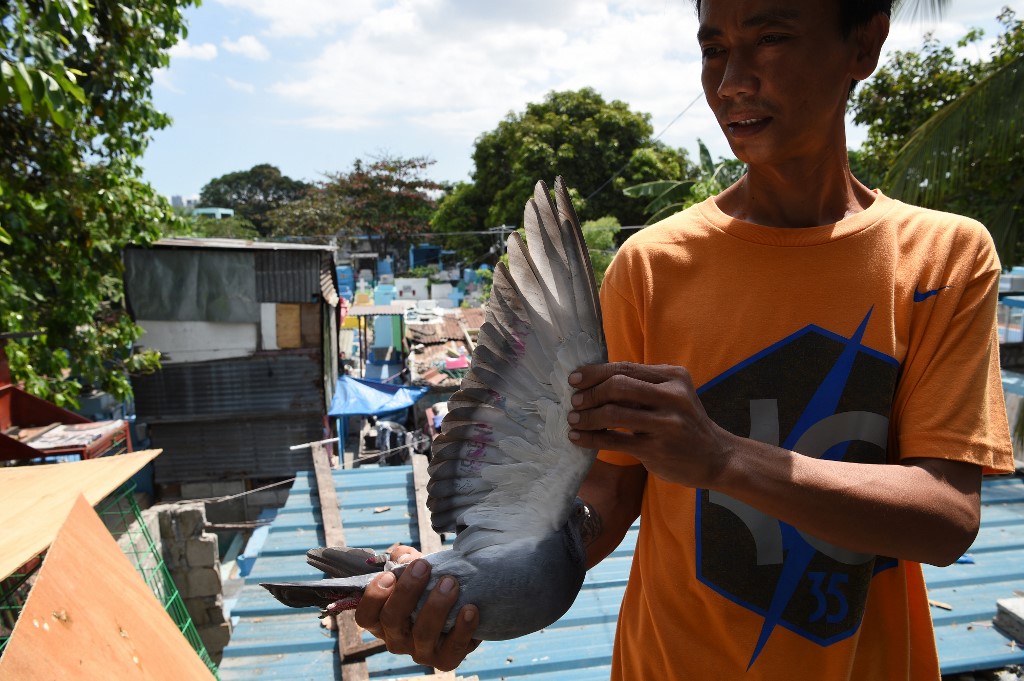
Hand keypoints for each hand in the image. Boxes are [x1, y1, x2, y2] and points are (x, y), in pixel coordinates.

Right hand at [354, 551, 479, 671]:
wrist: (460, 606)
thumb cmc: (429, 587)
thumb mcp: (414, 570)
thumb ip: (404, 558)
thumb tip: (403, 556)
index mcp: (382, 620)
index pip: (365, 616)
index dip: (373, 596)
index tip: (390, 575)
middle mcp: (396, 639)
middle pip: (392, 620)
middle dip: (407, 591)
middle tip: (423, 567)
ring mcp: (420, 652)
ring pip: (422, 633)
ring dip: (437, 605)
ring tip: (451, 583)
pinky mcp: (445, 660)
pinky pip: (452, 649)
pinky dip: (463, 628)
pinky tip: (470, 609)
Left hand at [567, 362, 731, 487]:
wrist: (716, 457)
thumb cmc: (685, 423)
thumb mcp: (673, 396)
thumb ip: (642, 386)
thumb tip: (593, 382)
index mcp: (674, 377)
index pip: (625, 367)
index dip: (595, 372)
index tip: (574, 379)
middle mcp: (673, 397)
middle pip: (618, 386)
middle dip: (590, 394)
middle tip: (574, 402)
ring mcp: (666, 424)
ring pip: (614, 414)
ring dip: (587, 417)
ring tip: (573, 420)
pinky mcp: (657, 449)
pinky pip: (615, 441)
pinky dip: (592, 439)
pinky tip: (578, 438)